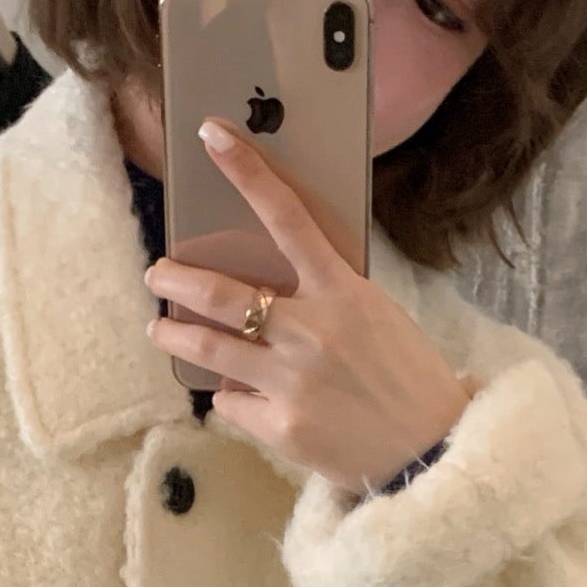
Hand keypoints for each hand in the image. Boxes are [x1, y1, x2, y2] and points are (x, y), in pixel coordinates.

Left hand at [142, 117, 475, 495]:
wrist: (430, 451)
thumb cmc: (406, 378)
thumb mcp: (376, 317)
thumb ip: (324, 298)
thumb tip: (265, 292)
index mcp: (343, 293)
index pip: (287, 217)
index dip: (246, 172)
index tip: (211, 136)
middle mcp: (311, 332)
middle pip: (220, 293)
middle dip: (176, 279)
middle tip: (156, 273)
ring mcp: (291, 382)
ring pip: (208, 349)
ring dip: (174, 335)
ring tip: (160, 329)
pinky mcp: (280, 428)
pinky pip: (232, 402)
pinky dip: (233, 396)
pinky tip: (245, 397)